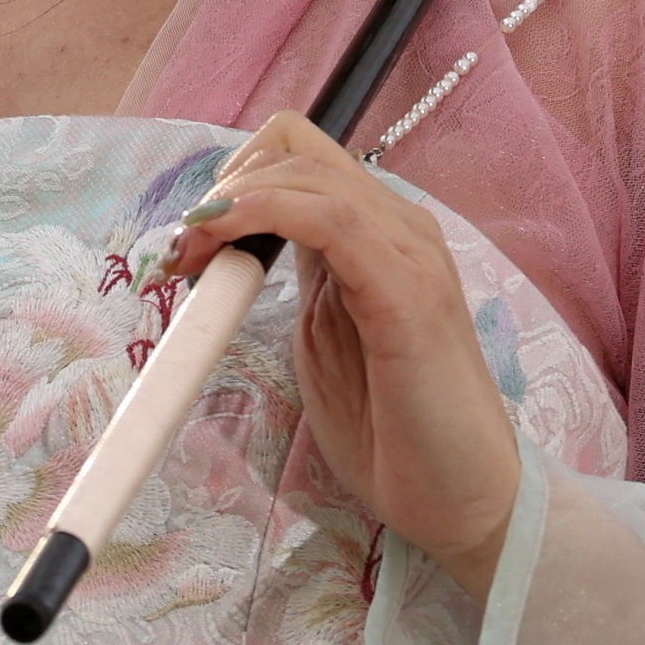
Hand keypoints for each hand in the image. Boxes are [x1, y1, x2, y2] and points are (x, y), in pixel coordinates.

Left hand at [169, 114, 528, 592]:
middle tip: (181, 254)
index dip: (233, 180)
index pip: (300, 157)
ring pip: (307, 171)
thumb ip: (303, 284)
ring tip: (189, 258)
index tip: (190, 239)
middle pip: (296, 146)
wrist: (462, 499)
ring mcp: (410, 254)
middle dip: (220, 186)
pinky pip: (331, 219)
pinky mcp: (408, 292)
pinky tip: (225, 244)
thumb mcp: (328, 340)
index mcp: (380, 237)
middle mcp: (400, 228)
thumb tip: (239, 247)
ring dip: (229, 202)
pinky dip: (264, 214)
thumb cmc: (397, 432)